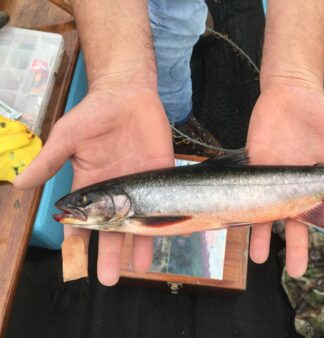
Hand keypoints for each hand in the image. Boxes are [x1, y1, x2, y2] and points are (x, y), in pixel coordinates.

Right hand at [14, 87, 173, 285]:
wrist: (128, 94)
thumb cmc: (94, 114)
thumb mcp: (67, 137)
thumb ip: (49, 161)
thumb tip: (20, 184)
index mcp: (91, 186)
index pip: (83, 220)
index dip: (79, 240)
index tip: (77, 263)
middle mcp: (116, 192)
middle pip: (112, 229)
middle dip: (109, 253)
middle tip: (108, 278)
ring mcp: (140, 186)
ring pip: (140, 221)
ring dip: (140, 244)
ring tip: (140, 267)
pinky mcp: (160, 176)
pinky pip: (165, 201)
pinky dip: (169, 217)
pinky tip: (173, 235)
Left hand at [246, 84, 323, 276]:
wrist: (288, 91)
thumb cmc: (318, 111)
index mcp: (321, 178)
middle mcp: (298, 185)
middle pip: (297, 219)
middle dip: (298, 245)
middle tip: (297, 270)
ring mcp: (275, 180)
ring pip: (271, 214)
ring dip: (267, 238)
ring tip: (263, 261)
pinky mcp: (255, 171)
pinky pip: (249, 196)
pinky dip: (246, 214)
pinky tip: (242, 231)